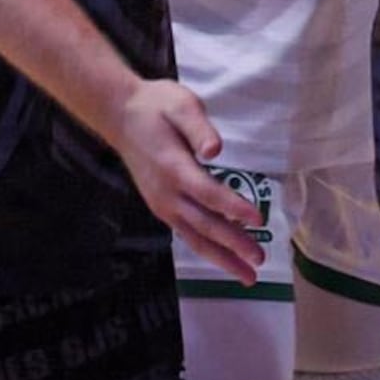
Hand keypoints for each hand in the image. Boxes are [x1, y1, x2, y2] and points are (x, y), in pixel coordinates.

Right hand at [111, 80, 263, 281]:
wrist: (120, 116)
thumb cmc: (155, 106)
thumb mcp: (180, 104)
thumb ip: (199, 127)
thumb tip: (215, 149)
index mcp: (174, 168)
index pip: (209, 194)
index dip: (234, 208)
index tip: (258, 219)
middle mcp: (167, 194)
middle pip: (204, 225)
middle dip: (233, 246)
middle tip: (259, 263)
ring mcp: (162, 203)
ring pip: (194, 236)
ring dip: (220, 257)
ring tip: (245, 274)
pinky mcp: (160, 205)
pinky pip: (185, 232)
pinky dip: (205, 248)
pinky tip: (220, 257)